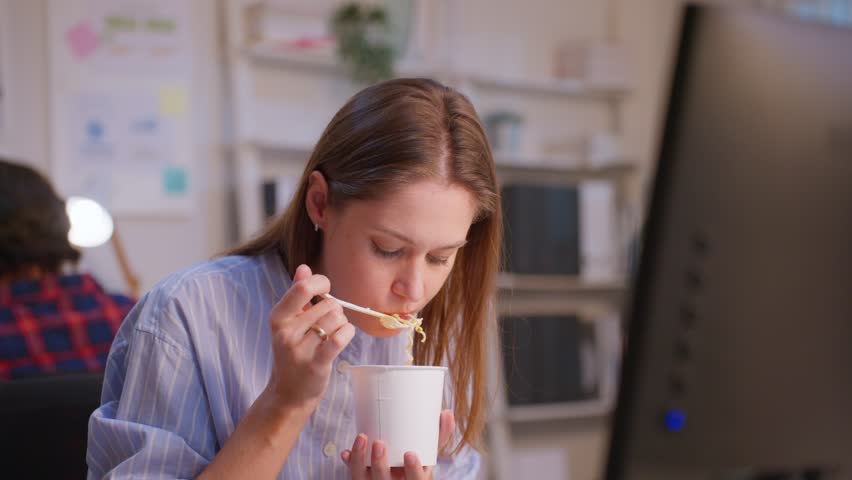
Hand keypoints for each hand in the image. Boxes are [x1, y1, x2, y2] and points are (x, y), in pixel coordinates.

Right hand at [263, 264, 354, 412]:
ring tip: (334, 333)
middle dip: (335, 310)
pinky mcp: (316, 364)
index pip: (303, 287)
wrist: (288, 394)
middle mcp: (286, 332)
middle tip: (329, 323)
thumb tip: (304, 267)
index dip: (321, 283)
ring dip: (342, 324)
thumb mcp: (289, 323)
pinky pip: (340, 338)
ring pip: (336, 319)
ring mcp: (299, 349)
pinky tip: (343, 337)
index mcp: (278, 317)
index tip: (326, 290)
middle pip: (327, 304)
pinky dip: (347, 334)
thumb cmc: (293, 353)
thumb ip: (297, 295)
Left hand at [341, 410, 454, 479]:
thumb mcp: (429, 453)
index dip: (413, 471)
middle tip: (380, 443)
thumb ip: (439, 435)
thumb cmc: (415, 464)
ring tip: (362, 438)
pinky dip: (350, 463)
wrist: (399, 479)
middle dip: (379, 465)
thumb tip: (447, 412)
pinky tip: (346, 452)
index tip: (410, 453)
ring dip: (359, 461)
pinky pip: (354, 477)